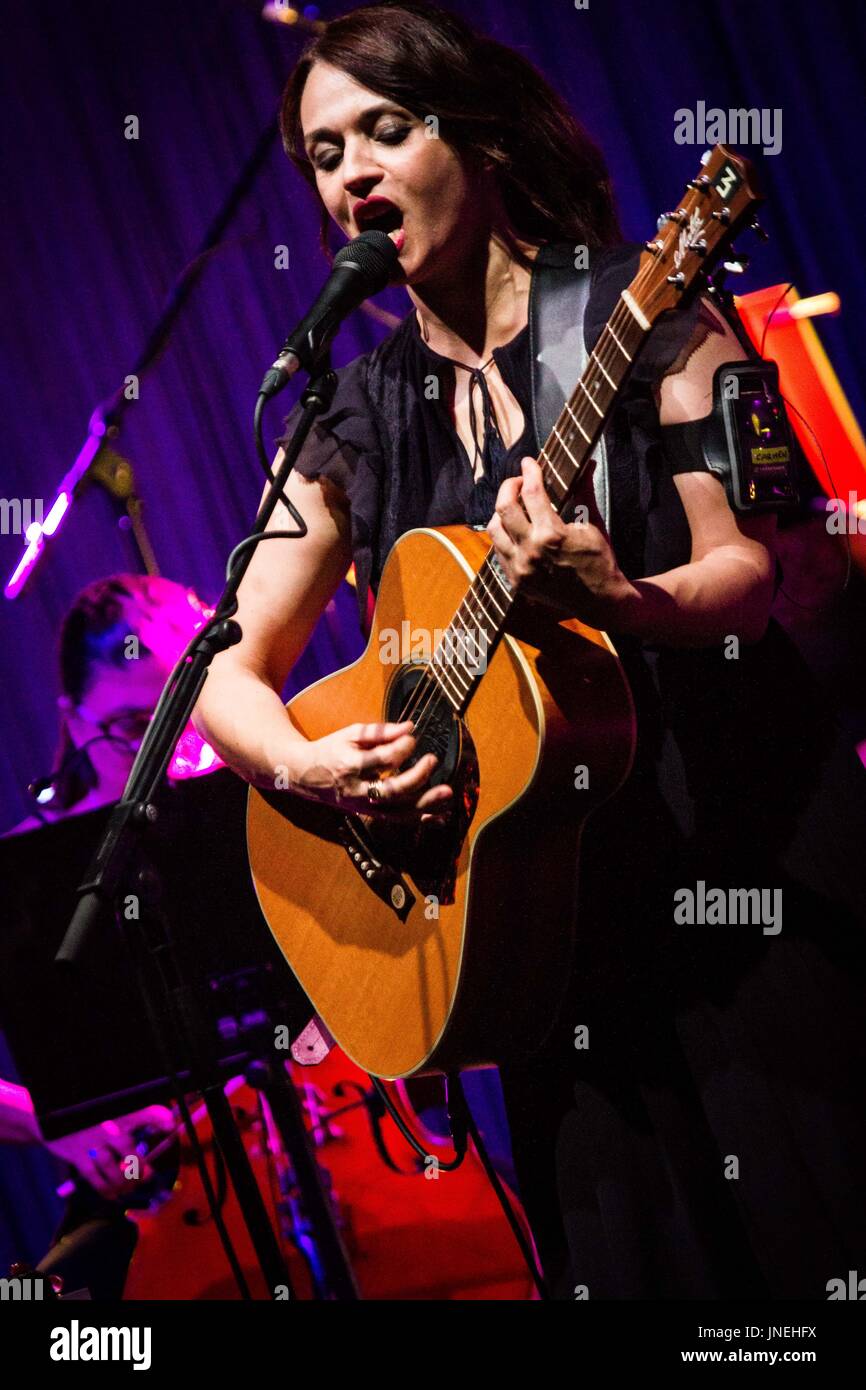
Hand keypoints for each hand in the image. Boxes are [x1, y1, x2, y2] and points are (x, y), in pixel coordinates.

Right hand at [45, 1105, 174, 1201]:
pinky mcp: (78, 1156)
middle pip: (129, 1150)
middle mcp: (108, 1126)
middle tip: (144, 1177)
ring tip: (128, 1188)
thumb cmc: (91, 1118)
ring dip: (123, 1183)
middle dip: (139, 1169)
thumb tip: (157, 1136)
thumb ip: (133, 1123)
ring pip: (113, 1169)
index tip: (170, 1125)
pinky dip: (106, 1189)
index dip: (158, 1118)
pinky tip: (113, 1194)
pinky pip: (95, 1178)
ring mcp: (92, 1142)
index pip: (144, 1112)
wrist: (53, 1118)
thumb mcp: (112, 1113)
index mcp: (120, 1113)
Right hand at [289, 721, 452, 820]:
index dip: (402, 748)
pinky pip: (397, 819)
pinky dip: (420, 818)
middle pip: (392, 790)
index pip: (382, 759)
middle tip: (432, 760)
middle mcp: (356, 789)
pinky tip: (440, 815)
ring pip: (397, 811)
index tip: (413, 739)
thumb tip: (410, 727)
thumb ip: (380, 731)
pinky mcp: (369, 814)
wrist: (304, 775)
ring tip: (448, 793)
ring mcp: (363, 805)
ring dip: (425, 803)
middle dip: (417, 777)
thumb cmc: (330, 749)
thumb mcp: (350, 733)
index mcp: (349, 764)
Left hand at [487, 457, 635, 627]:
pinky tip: (517, 529)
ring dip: (502, 511)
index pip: (531, 492)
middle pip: (503, 507)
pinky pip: (498, 550)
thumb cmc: (600, 560)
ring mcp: (520, 569)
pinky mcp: (516, 581)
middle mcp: (531, 552)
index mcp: (552, 535)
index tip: (529, 461)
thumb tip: (589, 463)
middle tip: (519, 481)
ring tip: (516, 505)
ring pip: (494, 529)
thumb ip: (584, 492)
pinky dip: (504, 535)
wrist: (599, 601)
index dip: (529, 471)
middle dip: (509, 486)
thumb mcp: (593, 524)